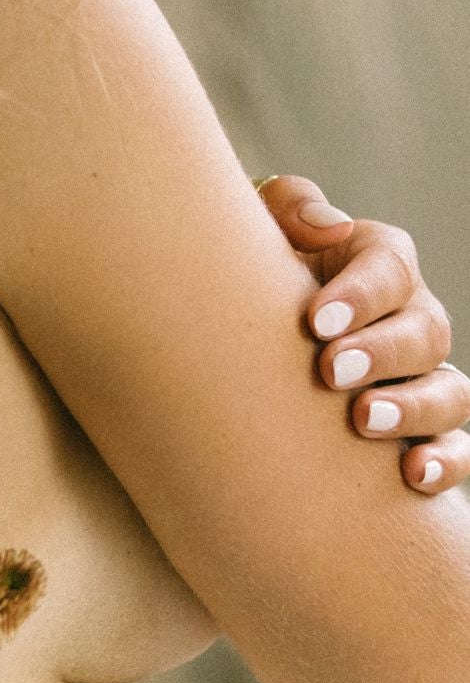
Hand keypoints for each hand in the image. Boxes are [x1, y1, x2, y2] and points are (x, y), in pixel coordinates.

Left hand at [255, 173, 469, 495]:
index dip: (360, 294)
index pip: (390, 267)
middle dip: (381, 351)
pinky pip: (458, 449)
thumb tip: (330, 226)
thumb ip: (287, 207)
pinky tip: (414, 475)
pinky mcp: (423, 436)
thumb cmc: (247, 287)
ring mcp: (423, 381)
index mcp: (376, 266)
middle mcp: (410, 321)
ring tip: (365, 419)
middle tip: (330, 371)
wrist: (235, 356)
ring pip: (451, 392)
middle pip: (425, 330)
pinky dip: (448, 461)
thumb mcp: (255, 234)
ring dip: (414, 407)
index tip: (315, 321)